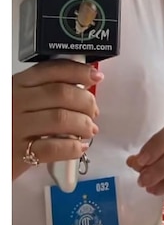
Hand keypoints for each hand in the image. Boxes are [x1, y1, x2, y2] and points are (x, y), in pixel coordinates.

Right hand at [12, 60, 102, 180]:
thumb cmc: (8, 123)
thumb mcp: (18, 100)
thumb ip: (44, 92)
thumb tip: (82, 90)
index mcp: (17, 86)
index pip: (51, 70)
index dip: (78, 71)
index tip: (95, 76)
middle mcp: (16, 103)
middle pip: (61, 93)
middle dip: (86, 101)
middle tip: (93, 111)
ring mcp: (17, 128)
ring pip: (60, 119)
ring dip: (83, 124)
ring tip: (89, 130)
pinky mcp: (19, 154)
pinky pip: (54, 148)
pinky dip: (72, 147)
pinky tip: (79, 148)